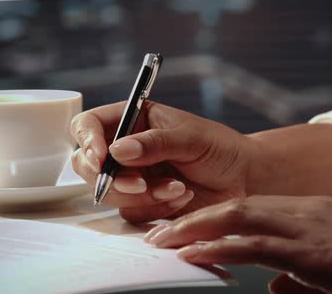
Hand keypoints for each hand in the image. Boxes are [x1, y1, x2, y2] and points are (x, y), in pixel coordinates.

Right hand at [70, 101, 254, 222]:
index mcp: (134, 120)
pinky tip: (182, 197)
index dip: (87, 140)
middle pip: (87, 164)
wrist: (244, 179)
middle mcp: (127, 149)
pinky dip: (155, 207)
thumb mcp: (190, 137)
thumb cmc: (221, 148)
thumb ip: (154, 143)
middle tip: (140, 183)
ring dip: (140, 195)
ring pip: (108, 192)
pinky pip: (132, 211)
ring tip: (176, 188)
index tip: (101, 158)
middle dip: (111, 178)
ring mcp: (134, 176)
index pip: (89, 124)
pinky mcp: (144, 202)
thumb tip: (117, 151)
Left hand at [143, 195, 331, 293]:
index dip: (212, 216)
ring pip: (237, 217)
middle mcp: (301, 210)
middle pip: (234, 205)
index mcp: (307, 210)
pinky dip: (220, 247)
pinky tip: (195, 254)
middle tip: (157, 234)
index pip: (249, 205)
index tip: (184, 229)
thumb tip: (275, 288)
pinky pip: (254, 244)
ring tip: (162, 242)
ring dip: (196, 228)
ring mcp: (304, 226)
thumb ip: (301, 274)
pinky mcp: (310, 250)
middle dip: (192, 219)